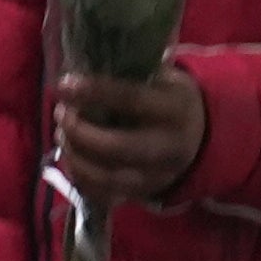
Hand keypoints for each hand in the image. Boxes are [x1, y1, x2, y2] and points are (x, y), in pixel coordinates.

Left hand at [55, 67, 209, 207]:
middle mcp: (169, 146)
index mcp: (176, 109)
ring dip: (75, 156)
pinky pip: (104, 194)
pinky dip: (79, 178)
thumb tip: (82, 65)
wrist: (199, 138)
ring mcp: (157, 176)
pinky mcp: (143, 193)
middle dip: (79, 131)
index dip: (94, 92)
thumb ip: (131, 73)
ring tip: (62, 135)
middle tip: (61, 114)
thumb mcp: (163, 79)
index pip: (131, 99)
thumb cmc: (168, 100)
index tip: (64, 85)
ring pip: (106, 176)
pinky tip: (71, 157)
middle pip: (116, 147)